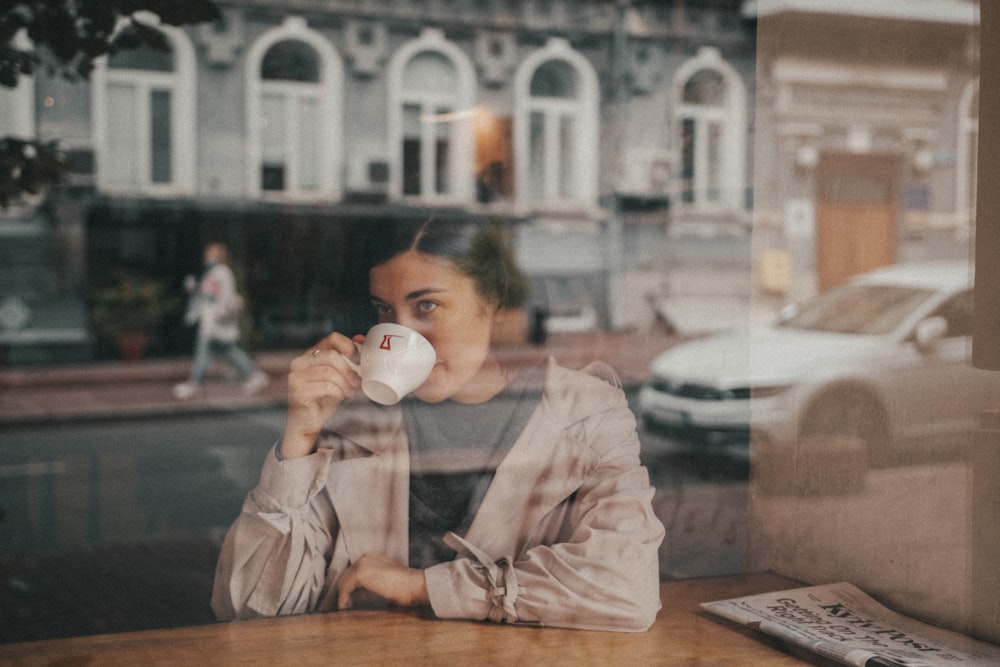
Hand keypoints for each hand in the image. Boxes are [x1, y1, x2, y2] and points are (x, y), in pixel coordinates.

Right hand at [280, 332, 363, 458]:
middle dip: (348, 369)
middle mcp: (300, 361)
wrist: (308, 423)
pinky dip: (337, 391)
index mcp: (311, 354)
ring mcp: (296, 375)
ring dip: (344, 382)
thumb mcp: (339, 377)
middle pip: (331, 355)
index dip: (349, 346)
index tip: (359, 361)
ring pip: (328, 370)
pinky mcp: (297, 390)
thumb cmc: (324, 399)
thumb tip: (361, 338)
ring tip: (350, 392)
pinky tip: (341, 396)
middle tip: (356, 382)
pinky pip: (324, 385)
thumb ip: (347, 359)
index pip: (332, 338)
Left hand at [337, 552, 428, 609]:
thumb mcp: (386, 578)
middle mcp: (365, 557)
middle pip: (346, 575)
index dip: (349, 584)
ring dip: (343, 594)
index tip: (349, 596)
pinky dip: (343, 598)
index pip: (353, 570)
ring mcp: (362, 564)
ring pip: (344, 581)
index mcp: (371, 556)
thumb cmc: (405, 585)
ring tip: (345, 606)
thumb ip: (373, 581)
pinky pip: (345, 588)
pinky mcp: (360, 574)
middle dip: (344, 589)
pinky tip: (345, 606)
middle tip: (345, 603)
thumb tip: (358, 594)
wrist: (413, 584)